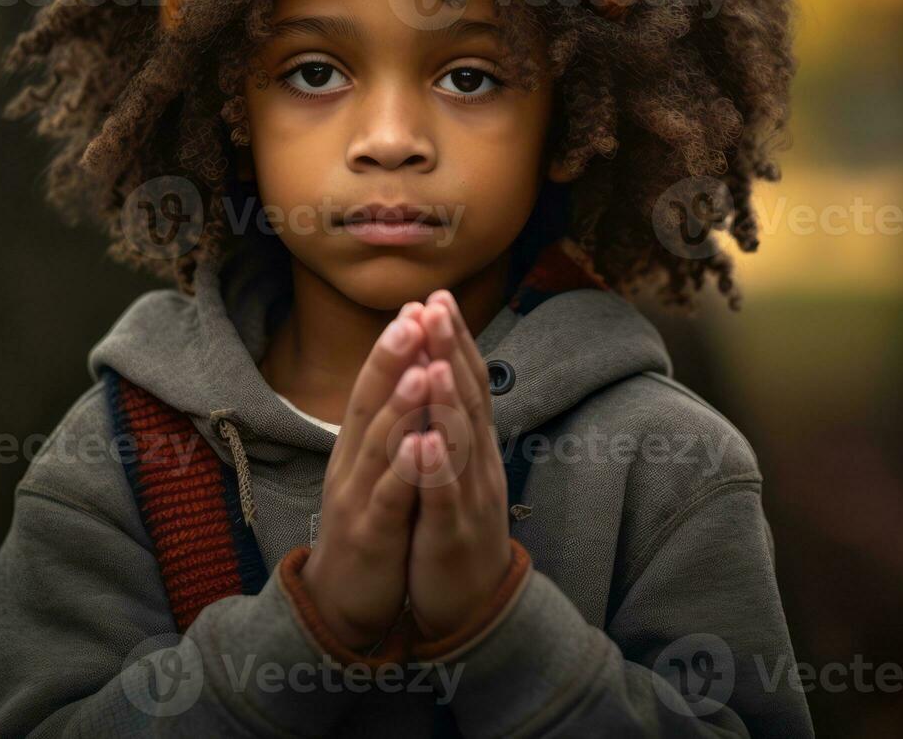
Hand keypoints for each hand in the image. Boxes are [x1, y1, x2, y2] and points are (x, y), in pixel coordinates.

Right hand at [300, 314, 430, 649]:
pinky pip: (389, 498)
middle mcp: (352, 463)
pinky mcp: (370, 534)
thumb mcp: (374, 471)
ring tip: (422, 366)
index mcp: (358, 446)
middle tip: (414, 313)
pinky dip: (404, 470)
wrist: (342, 601)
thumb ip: (387, 427)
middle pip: (370, 402)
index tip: (417, 303)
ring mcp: (357, 497)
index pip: (374, 386)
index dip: (393, 347)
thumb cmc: (368, 527)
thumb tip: (408, 375)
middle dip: (392, 357)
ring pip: (379, 444)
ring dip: (401, 404)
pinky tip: (421, 445)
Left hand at [403, 290, 513, 639]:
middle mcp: (478, 463)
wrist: (474, 605)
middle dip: (451, 351)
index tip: (438, 296)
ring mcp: (468, 498)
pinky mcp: (451, 534)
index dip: (454, 340)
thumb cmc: (457, 528)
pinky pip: (443, 498)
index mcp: (474, 447)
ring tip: (433, 360)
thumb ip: (455, 424)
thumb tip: (445, 371)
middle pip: (466, 398)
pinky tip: (425, 441)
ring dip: (447, 400)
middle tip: (438, 304)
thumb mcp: (459, 470)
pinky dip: (435, 468)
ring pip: (459, 442)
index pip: (467, 382)